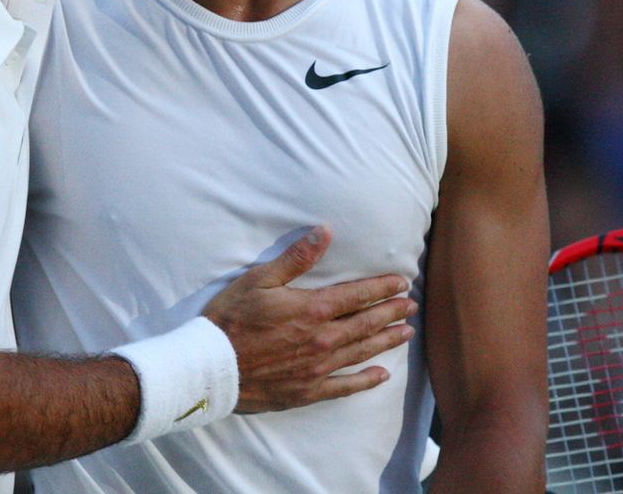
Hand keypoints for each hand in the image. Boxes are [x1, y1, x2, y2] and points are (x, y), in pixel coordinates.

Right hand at [202, 226, 416, 412]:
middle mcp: (323, 339)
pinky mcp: (308, 390)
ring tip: (406, 333)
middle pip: (366, 324)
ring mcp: (318, 367)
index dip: (382, 288)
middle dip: (392, 313)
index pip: (358, 295)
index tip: (401, 283)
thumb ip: (297, 257)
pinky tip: (382, 375)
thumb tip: (325, 232)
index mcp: (313, 309)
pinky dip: (366, 381)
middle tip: (411, 307)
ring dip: (386, 341)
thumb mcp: (260, 279)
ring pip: (362, 352)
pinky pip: (345, 386)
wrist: (212, 366)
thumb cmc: (232, 318)